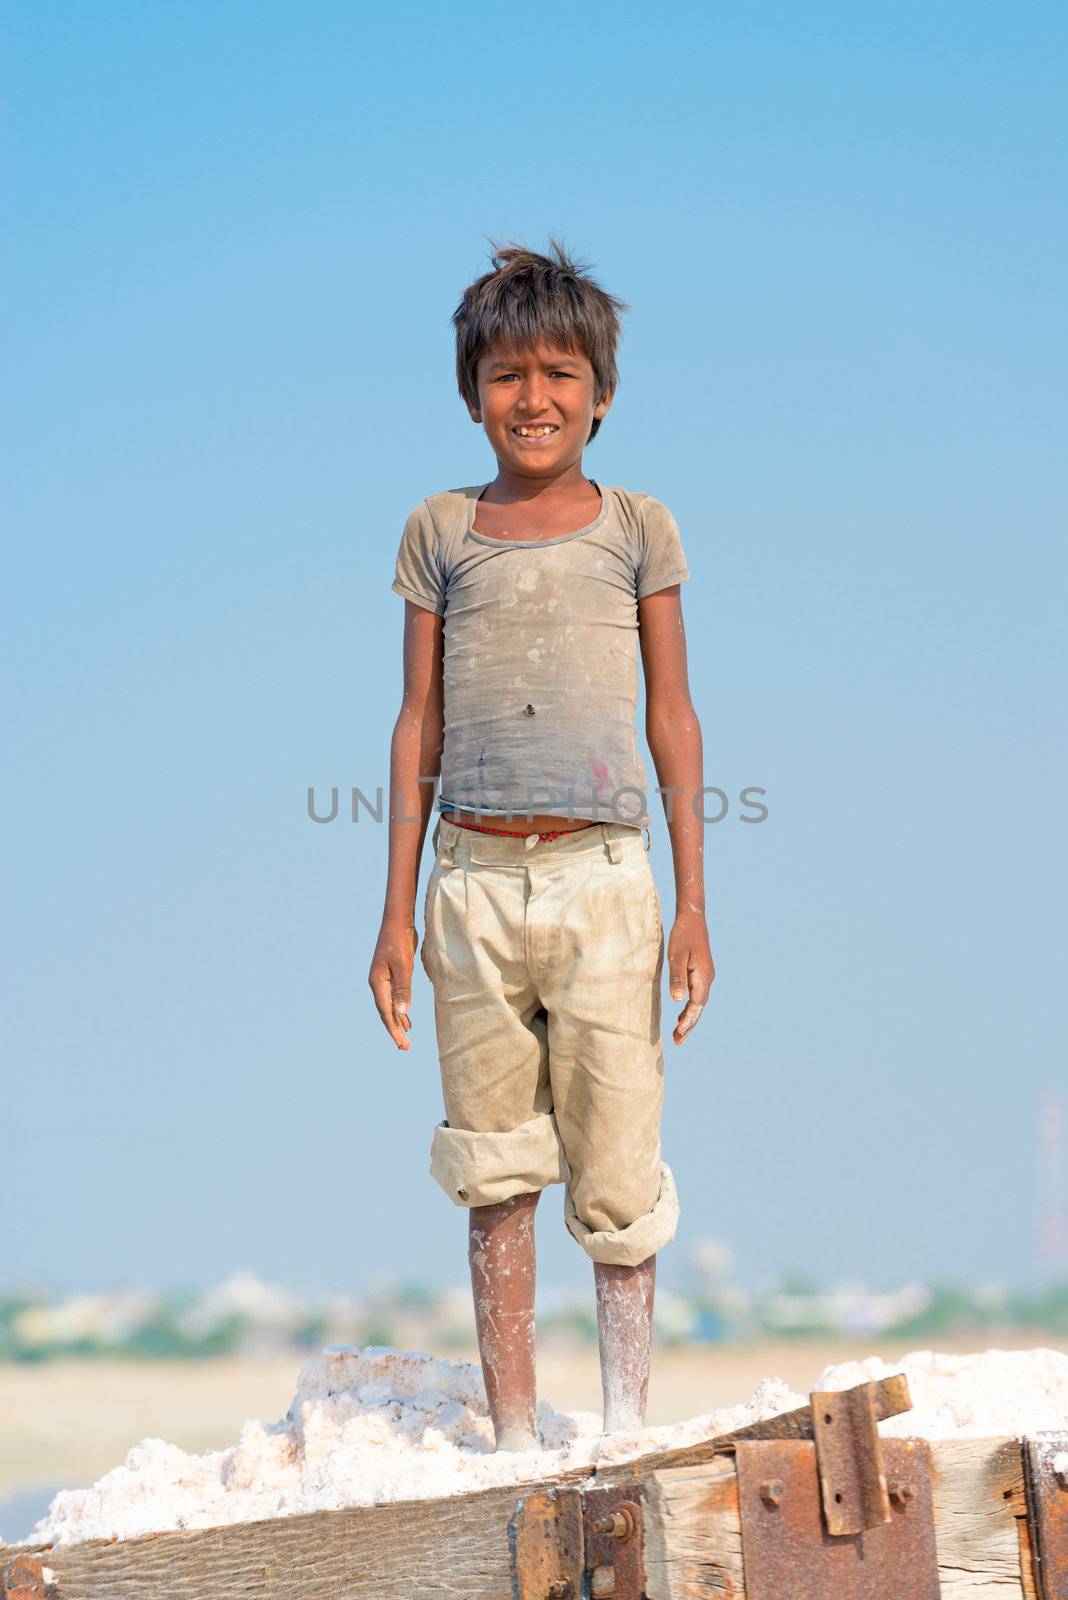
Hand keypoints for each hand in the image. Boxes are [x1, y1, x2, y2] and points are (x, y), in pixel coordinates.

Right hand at [368, 919, 417, 1049]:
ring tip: (405, 1037)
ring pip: (390, 1006)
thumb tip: (401, 1013)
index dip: (394, 1029)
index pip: (386, 1012)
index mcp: (377, 983)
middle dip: (394, 1030)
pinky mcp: (390, 975)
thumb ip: (403, 989)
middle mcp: (377, 984)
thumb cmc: (400, 942)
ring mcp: (383, 980)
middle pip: (385, 1012)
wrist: (397, 922)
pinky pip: (394, 998)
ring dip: (397, 1021)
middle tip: (404, 1048)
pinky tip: (406, 1017)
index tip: (402, 1045)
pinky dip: (400, 1009)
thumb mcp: (404, 966)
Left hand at [667, 910, 714, 1044]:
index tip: (679, 1032)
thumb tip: (677, 1000)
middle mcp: (708, 978)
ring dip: (690, 1019)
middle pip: (700, 1008)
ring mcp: (706, 976)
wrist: (693, 918)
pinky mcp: (701, 973)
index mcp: (703, 976)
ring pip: (699, 1004)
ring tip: (679, 1035)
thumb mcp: (676, 956)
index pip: (697, 1004)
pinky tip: (681, 1016)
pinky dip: (690, 1009)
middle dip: (689, 1026)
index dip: (688, 1019)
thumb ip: (677, 977)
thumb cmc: (682, 935)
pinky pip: (697, 996)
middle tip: (678, 1042)